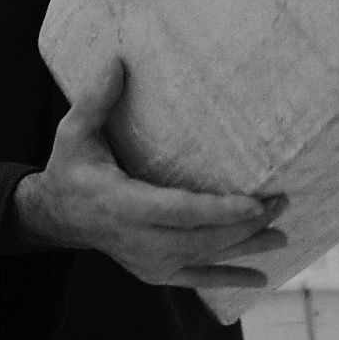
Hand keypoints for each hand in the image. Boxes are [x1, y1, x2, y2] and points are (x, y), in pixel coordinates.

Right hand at [13, 61, 286, 288]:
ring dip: (245, 246)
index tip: (254, 203)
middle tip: (282, 202)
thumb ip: (96, 99)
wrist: (56, 215)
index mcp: (121, 203)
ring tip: (282, 234)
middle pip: (201, 238)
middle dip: (244, 224)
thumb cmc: (70, 167)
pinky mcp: (154, 272)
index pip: (178, 211)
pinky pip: (196, 279)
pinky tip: (260, 278)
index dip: (217, 210)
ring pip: (204, 258)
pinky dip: (229, 278)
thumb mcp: (74, 132)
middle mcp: (136, 239)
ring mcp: (147, 262)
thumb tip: (118, 60)